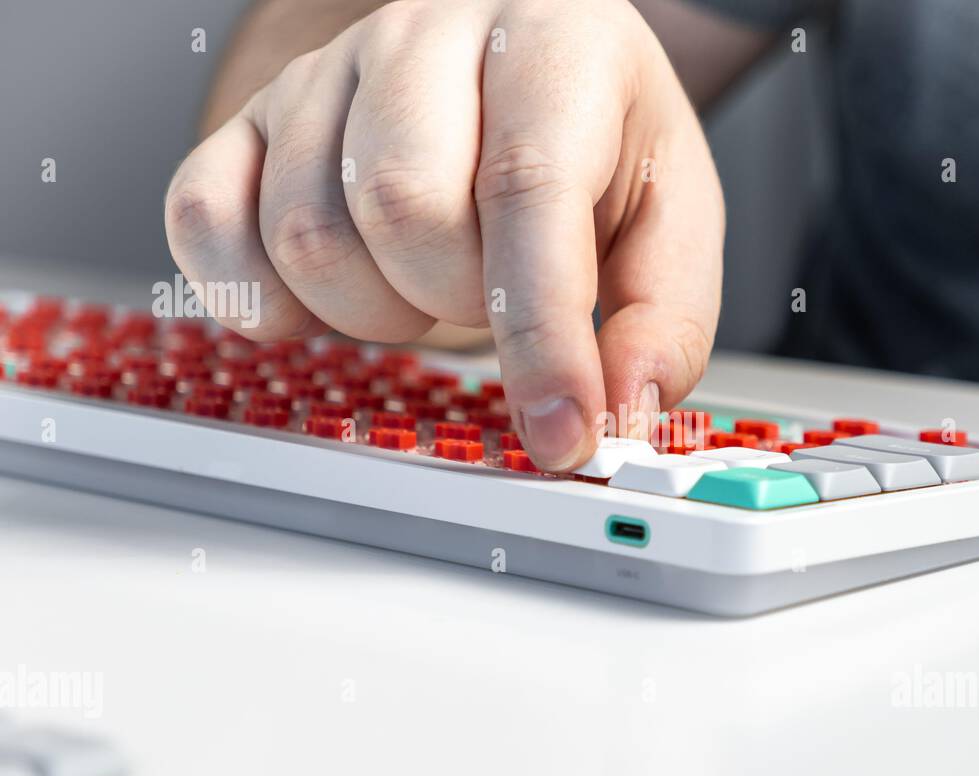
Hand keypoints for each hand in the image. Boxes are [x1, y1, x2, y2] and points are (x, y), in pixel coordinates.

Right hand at [165, 0, 723, 470]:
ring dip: (374, 310)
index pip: (526, 189)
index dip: (540, 334)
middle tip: (487, 299)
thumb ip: (665, 319)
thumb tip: (621, 408)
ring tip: (425, 284)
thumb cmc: (600, 145)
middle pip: (402, 210)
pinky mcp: (253, 123)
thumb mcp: (672, 224)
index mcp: (551, 45)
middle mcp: (427, 38)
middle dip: (455, 305)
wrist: (525, 74)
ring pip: (306, 232)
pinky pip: (204, 219)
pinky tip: (325, 301)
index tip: (560, 432)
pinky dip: (256, 295)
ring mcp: (325, 74)